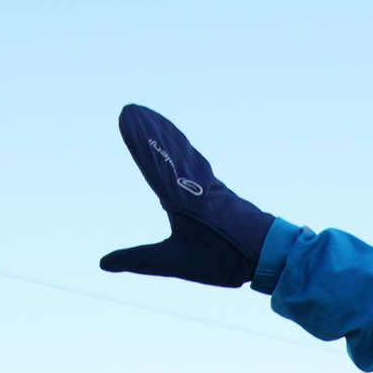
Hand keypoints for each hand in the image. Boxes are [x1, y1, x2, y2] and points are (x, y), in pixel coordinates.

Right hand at [98, 105, 275, 288]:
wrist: (269, 253)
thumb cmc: (223, 256)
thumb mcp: (175, 261)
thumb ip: (138, 259)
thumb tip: (102, 263)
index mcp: (181, 195)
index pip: (153, 161)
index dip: (138, 139)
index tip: (127, 114)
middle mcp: (195, 184)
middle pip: (170, 151)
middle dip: (152, 131)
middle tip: (136, 110)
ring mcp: (211, 188)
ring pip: (186, 157)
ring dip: (170, 139)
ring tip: (159, 125)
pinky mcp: (222, 197)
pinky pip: (199, 167)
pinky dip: (187, 155)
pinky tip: (190, 158)